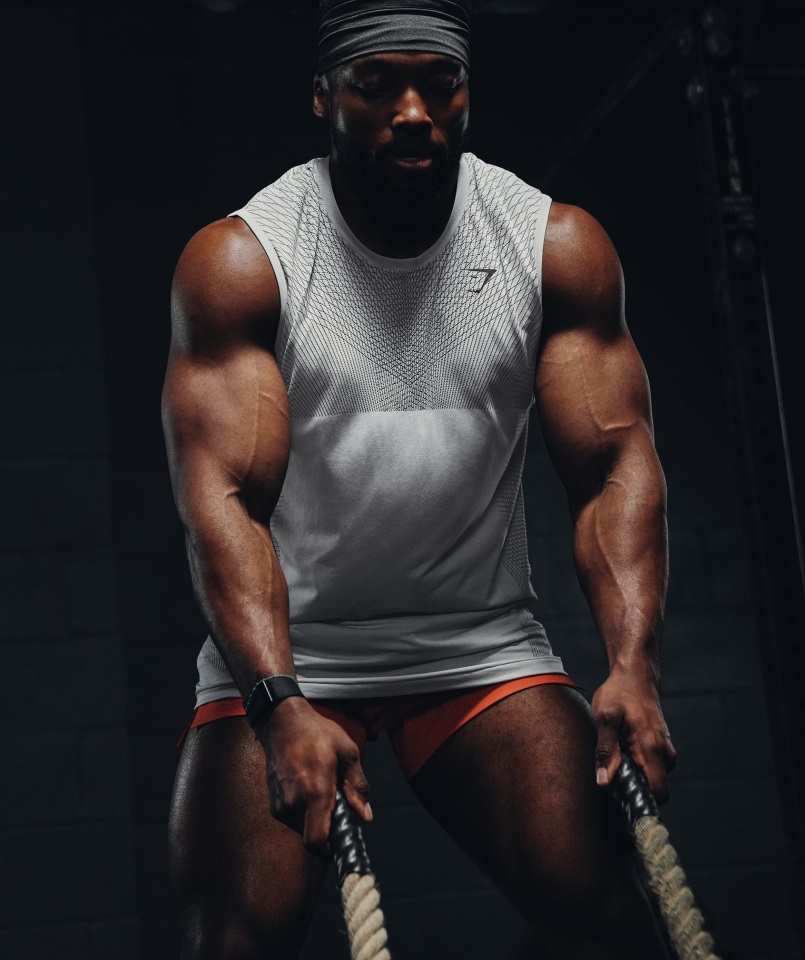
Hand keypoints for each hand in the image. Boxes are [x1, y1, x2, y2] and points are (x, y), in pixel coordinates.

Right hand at [255, 697, 371, 855]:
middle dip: (327, 830)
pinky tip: (310, 788)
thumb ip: (357, 786)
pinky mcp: (274, 801)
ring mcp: (281, 803)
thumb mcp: (347, 752)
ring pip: (302, 828)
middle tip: (339, 808)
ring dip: (315, 819)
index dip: (330, 849)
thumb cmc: (316, 732)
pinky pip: (293, 818)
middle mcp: (294, 803)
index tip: (343, 840)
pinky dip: (304, 812)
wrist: (282, 720)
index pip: (317, 842)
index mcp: (314, 792)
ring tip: (324, 791)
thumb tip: (366, 815)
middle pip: (312, 837)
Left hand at [591, 668, 676, 801]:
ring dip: (633, 773)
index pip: (657, 792)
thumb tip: (604, 781)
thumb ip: (605, 752)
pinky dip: (636, 764)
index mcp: (652, 748)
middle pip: (653, 788)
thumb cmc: (620, 693)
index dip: (639, 799)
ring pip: (651, 777)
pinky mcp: (661, 747)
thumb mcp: (605, 719)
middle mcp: (665, 753)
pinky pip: (650, 767)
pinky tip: (622, 749)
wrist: (635, 676)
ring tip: (616, 753)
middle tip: (611, 767)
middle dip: (632, 785)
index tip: (619, 795)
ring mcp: (665, 750)